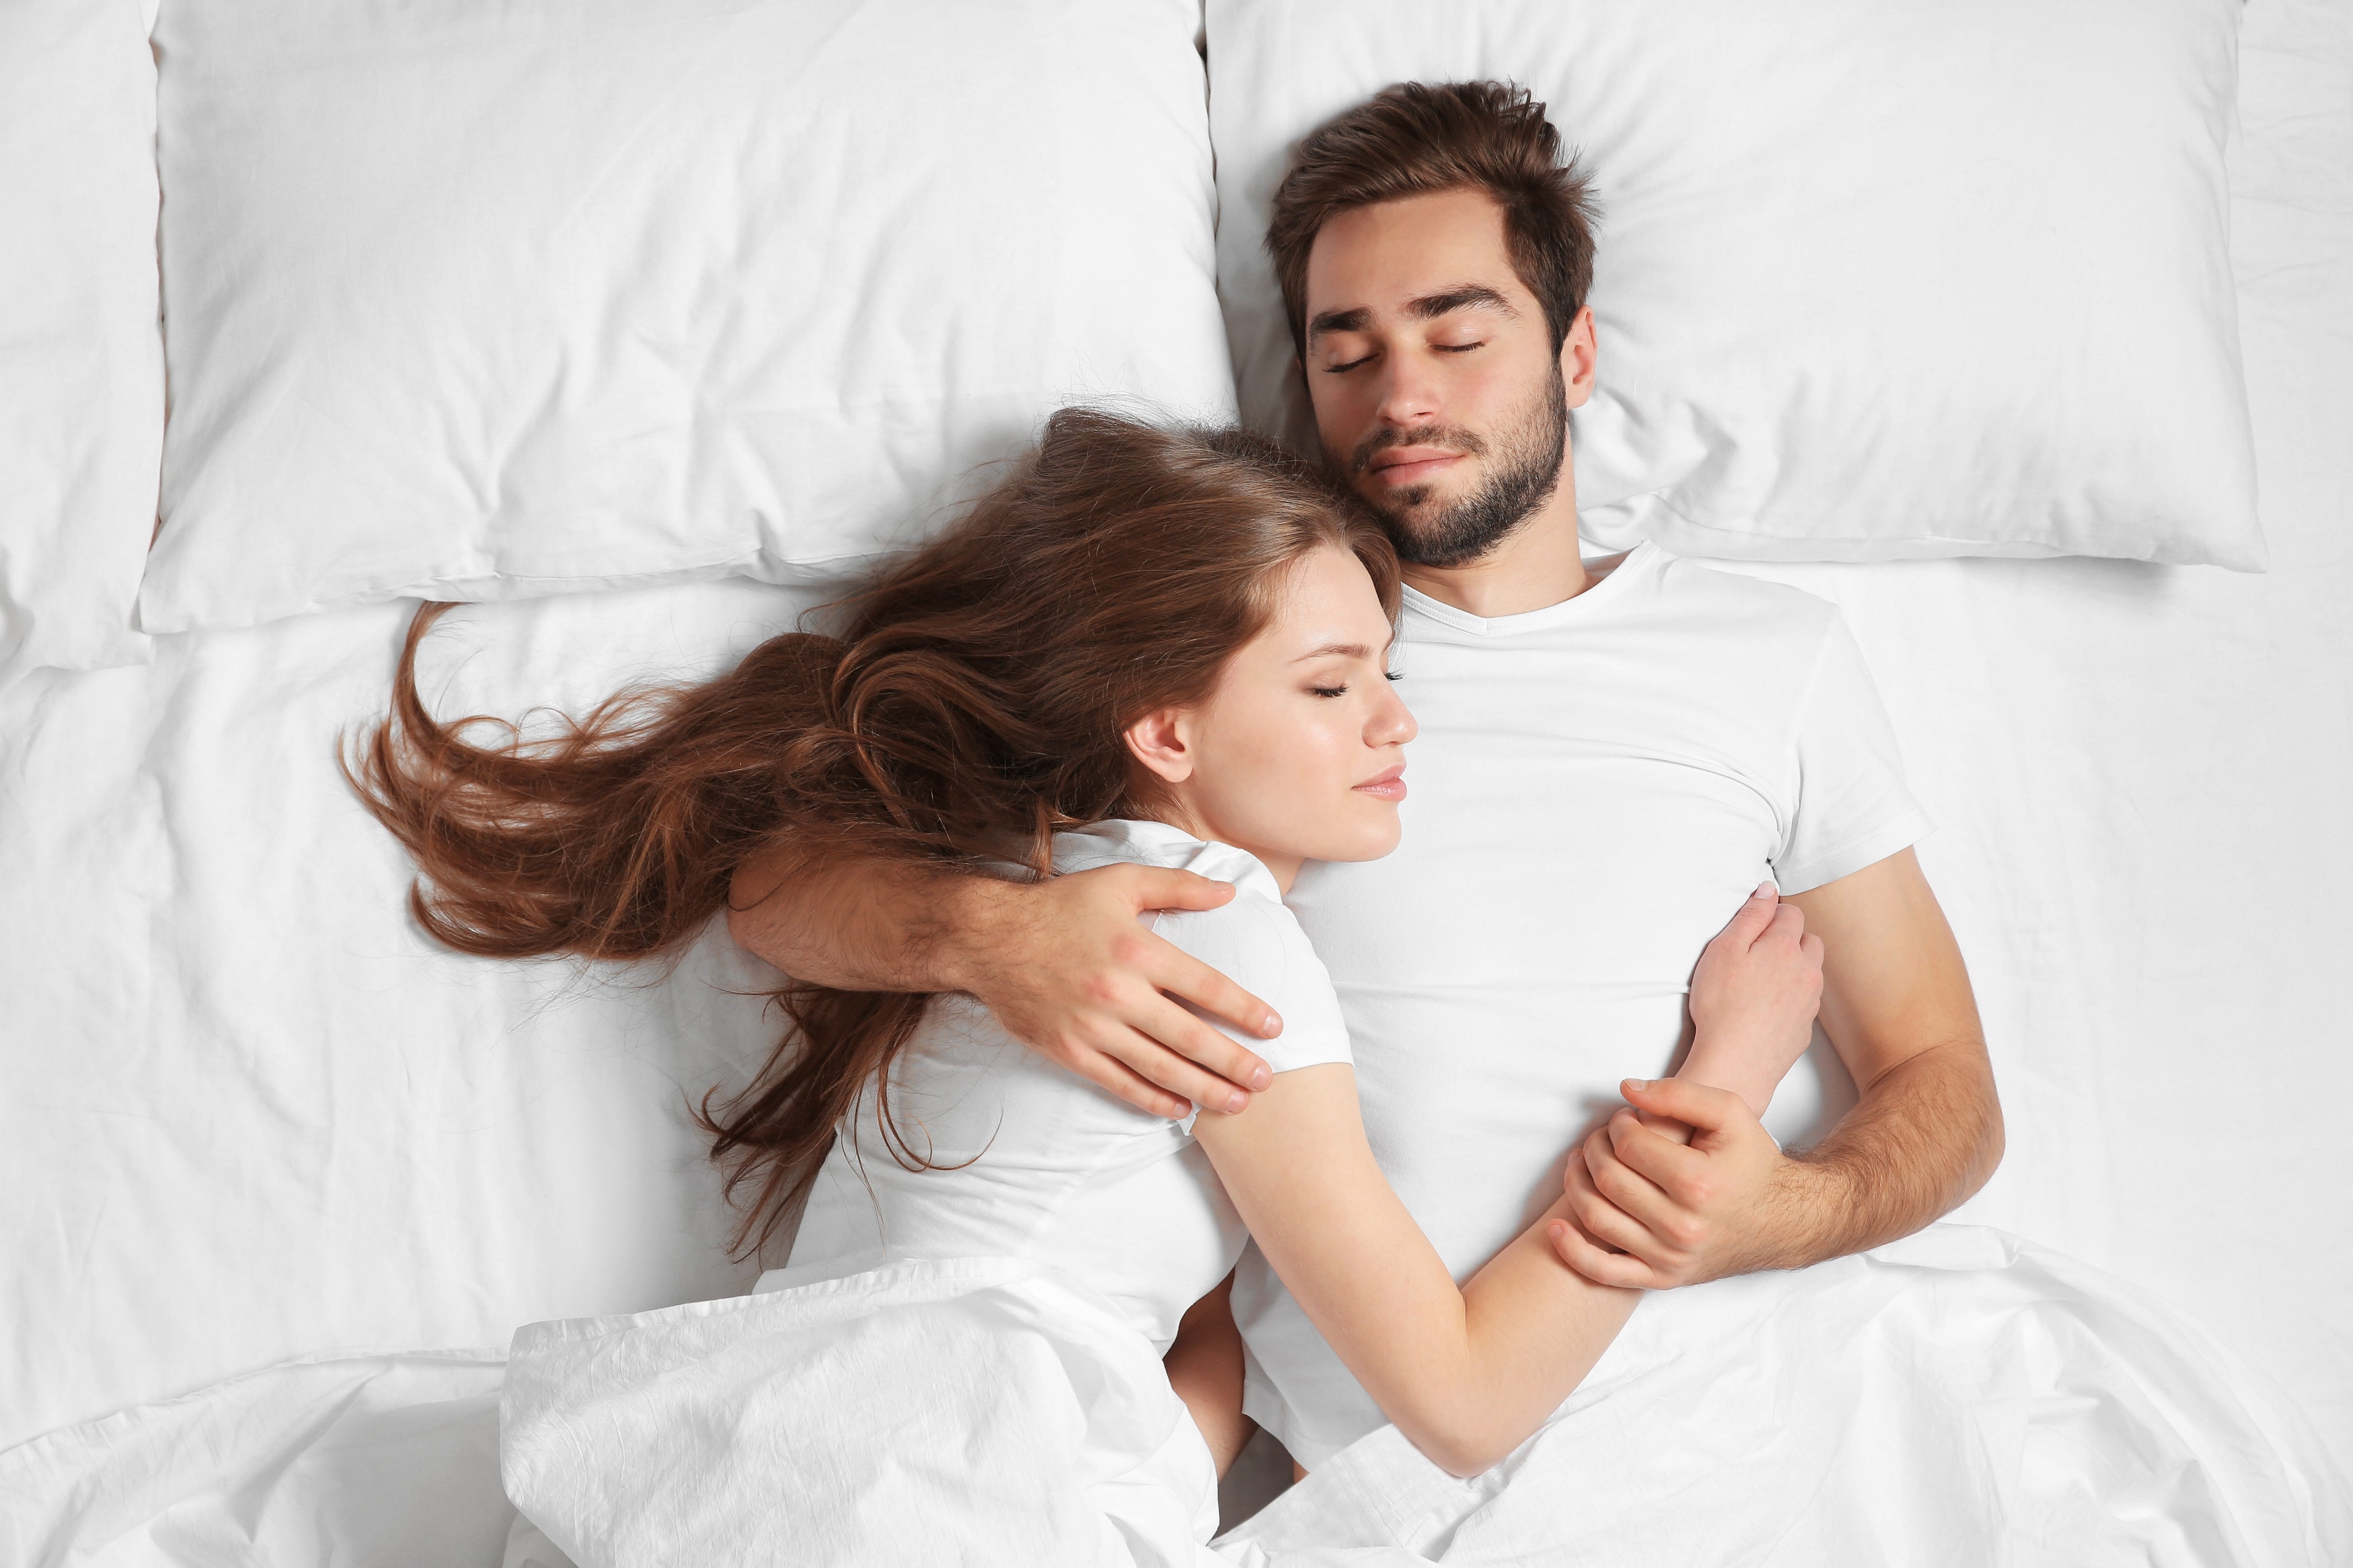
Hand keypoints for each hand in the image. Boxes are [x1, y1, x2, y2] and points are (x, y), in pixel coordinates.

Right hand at [957, 863, 1280, 1118]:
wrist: (987, 938)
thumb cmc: (1058, 906)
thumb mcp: (1119, 882)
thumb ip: (1178, 886)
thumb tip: (1229, 892)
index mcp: (1137, 949)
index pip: (1206, 986)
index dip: (1244, 1010)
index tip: (1274, 1028)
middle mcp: (1118, 992)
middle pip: (1190, 1037)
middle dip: (1233, 1062)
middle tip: (1266, 1081)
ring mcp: (1091, 1026)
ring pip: (1159, 1067)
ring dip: (1204, 1088)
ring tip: (1237, 1103)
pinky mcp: (1068, 1050)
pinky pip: (1118, 1082)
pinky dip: (1153, 1099)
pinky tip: (1182, 1109)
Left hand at [1546, 1078, 1803, 1288]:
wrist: (1783, 1221)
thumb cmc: (1752, 1162)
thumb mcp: (1730, 1113)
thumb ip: (1679, 1093)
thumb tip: (1626, 1088)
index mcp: (1698, 1183)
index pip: (1628, 1146)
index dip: (1617, 1125)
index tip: (1625, 1120)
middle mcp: (1682, 1226)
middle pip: (1608, 1179)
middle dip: (1595, 1149)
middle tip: (1603, 1138)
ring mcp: (1670, 1257)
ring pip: (1598, 1218)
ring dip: (1578, 1183)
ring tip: (1584, 1162)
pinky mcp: (1663, 1278)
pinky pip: (1604, 1272)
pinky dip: (1572, 1250)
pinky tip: (1556, 1227)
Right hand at [1682, 883, 1823, 1117]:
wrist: (1735, 1063)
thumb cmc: (1722, 1006)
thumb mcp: (1724, 949)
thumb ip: (1750, 916)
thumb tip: (1768, 891)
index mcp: (1785, 947)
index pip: (1792, 913)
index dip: (1773, 912)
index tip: (1755, 921)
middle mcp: (1806, 972)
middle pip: (1810, 941)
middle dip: (1790, 938)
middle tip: (1758, 950)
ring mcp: (1809, 1002)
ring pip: (1811, 972)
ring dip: (1794, 968)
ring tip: (1761, 980)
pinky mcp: (1805, 1028)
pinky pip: (1805, 1001)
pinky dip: (1791, 997)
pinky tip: (1765, 1007)